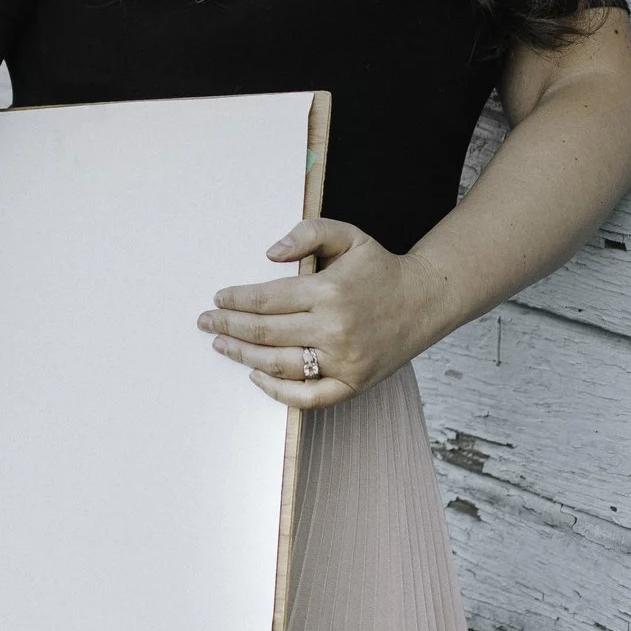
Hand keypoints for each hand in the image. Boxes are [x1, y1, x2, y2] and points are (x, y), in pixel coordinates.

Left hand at [197, 219, 446, 407]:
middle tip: (206, 323)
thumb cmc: (380, 269)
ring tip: (222, 345)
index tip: (218, 299)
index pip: (267, 299)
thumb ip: (308, 233)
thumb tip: (270, 254)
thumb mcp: (348, 236)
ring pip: (279, 365)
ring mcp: (343, 360)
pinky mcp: (353, 383)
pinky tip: (256, 376)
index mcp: (329, 291)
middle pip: (266, 333)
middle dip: (228, 327)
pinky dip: (277, 391)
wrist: (425, 301)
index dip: (236, 301)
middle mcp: (334, 329)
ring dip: (243, 356)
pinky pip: (307, 397)